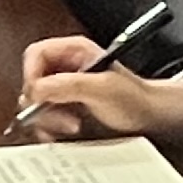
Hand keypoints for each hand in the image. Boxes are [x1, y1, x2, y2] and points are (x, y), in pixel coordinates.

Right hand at [14, 37, 182, 148]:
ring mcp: (65, 89)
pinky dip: (51, 128)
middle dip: (42, 102)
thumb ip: (68, 85)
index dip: (31, 74)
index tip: (37, 96)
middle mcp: (66, 68)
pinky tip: (68, 131)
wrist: (151, 120)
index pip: (36, 54)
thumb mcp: (102, 89)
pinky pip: (45, 117)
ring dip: (48, 118)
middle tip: (57, 116)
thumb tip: (37, 89)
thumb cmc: (136, 99)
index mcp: (73, 51)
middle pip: (33, 80)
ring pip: (36, 102)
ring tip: (71, 126)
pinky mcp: (66, 109)